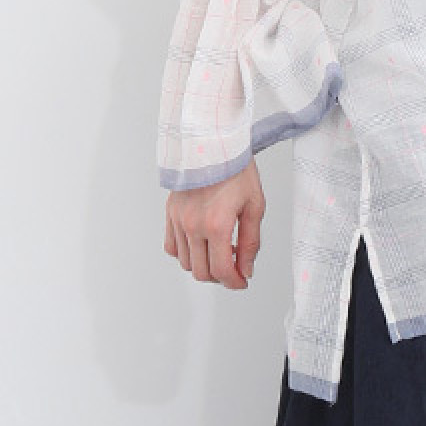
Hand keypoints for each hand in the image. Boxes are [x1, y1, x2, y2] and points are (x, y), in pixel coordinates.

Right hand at [164, 159, 264, 288]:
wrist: (213, 142)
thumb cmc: (236, 170)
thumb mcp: (255, 208)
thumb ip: (250, 244)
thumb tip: (246, 270)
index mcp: (216, 225)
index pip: (221, 271)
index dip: (234, 283)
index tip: (242, 281)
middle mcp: (192, 225)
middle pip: (202, 272)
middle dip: (220, 277)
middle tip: (234, 269)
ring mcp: (178, 219)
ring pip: (186, 262)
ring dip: (204, 266)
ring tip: (220, 252)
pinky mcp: (170, 212)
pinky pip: (172, 246)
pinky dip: (186, 253)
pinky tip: (202, 245)